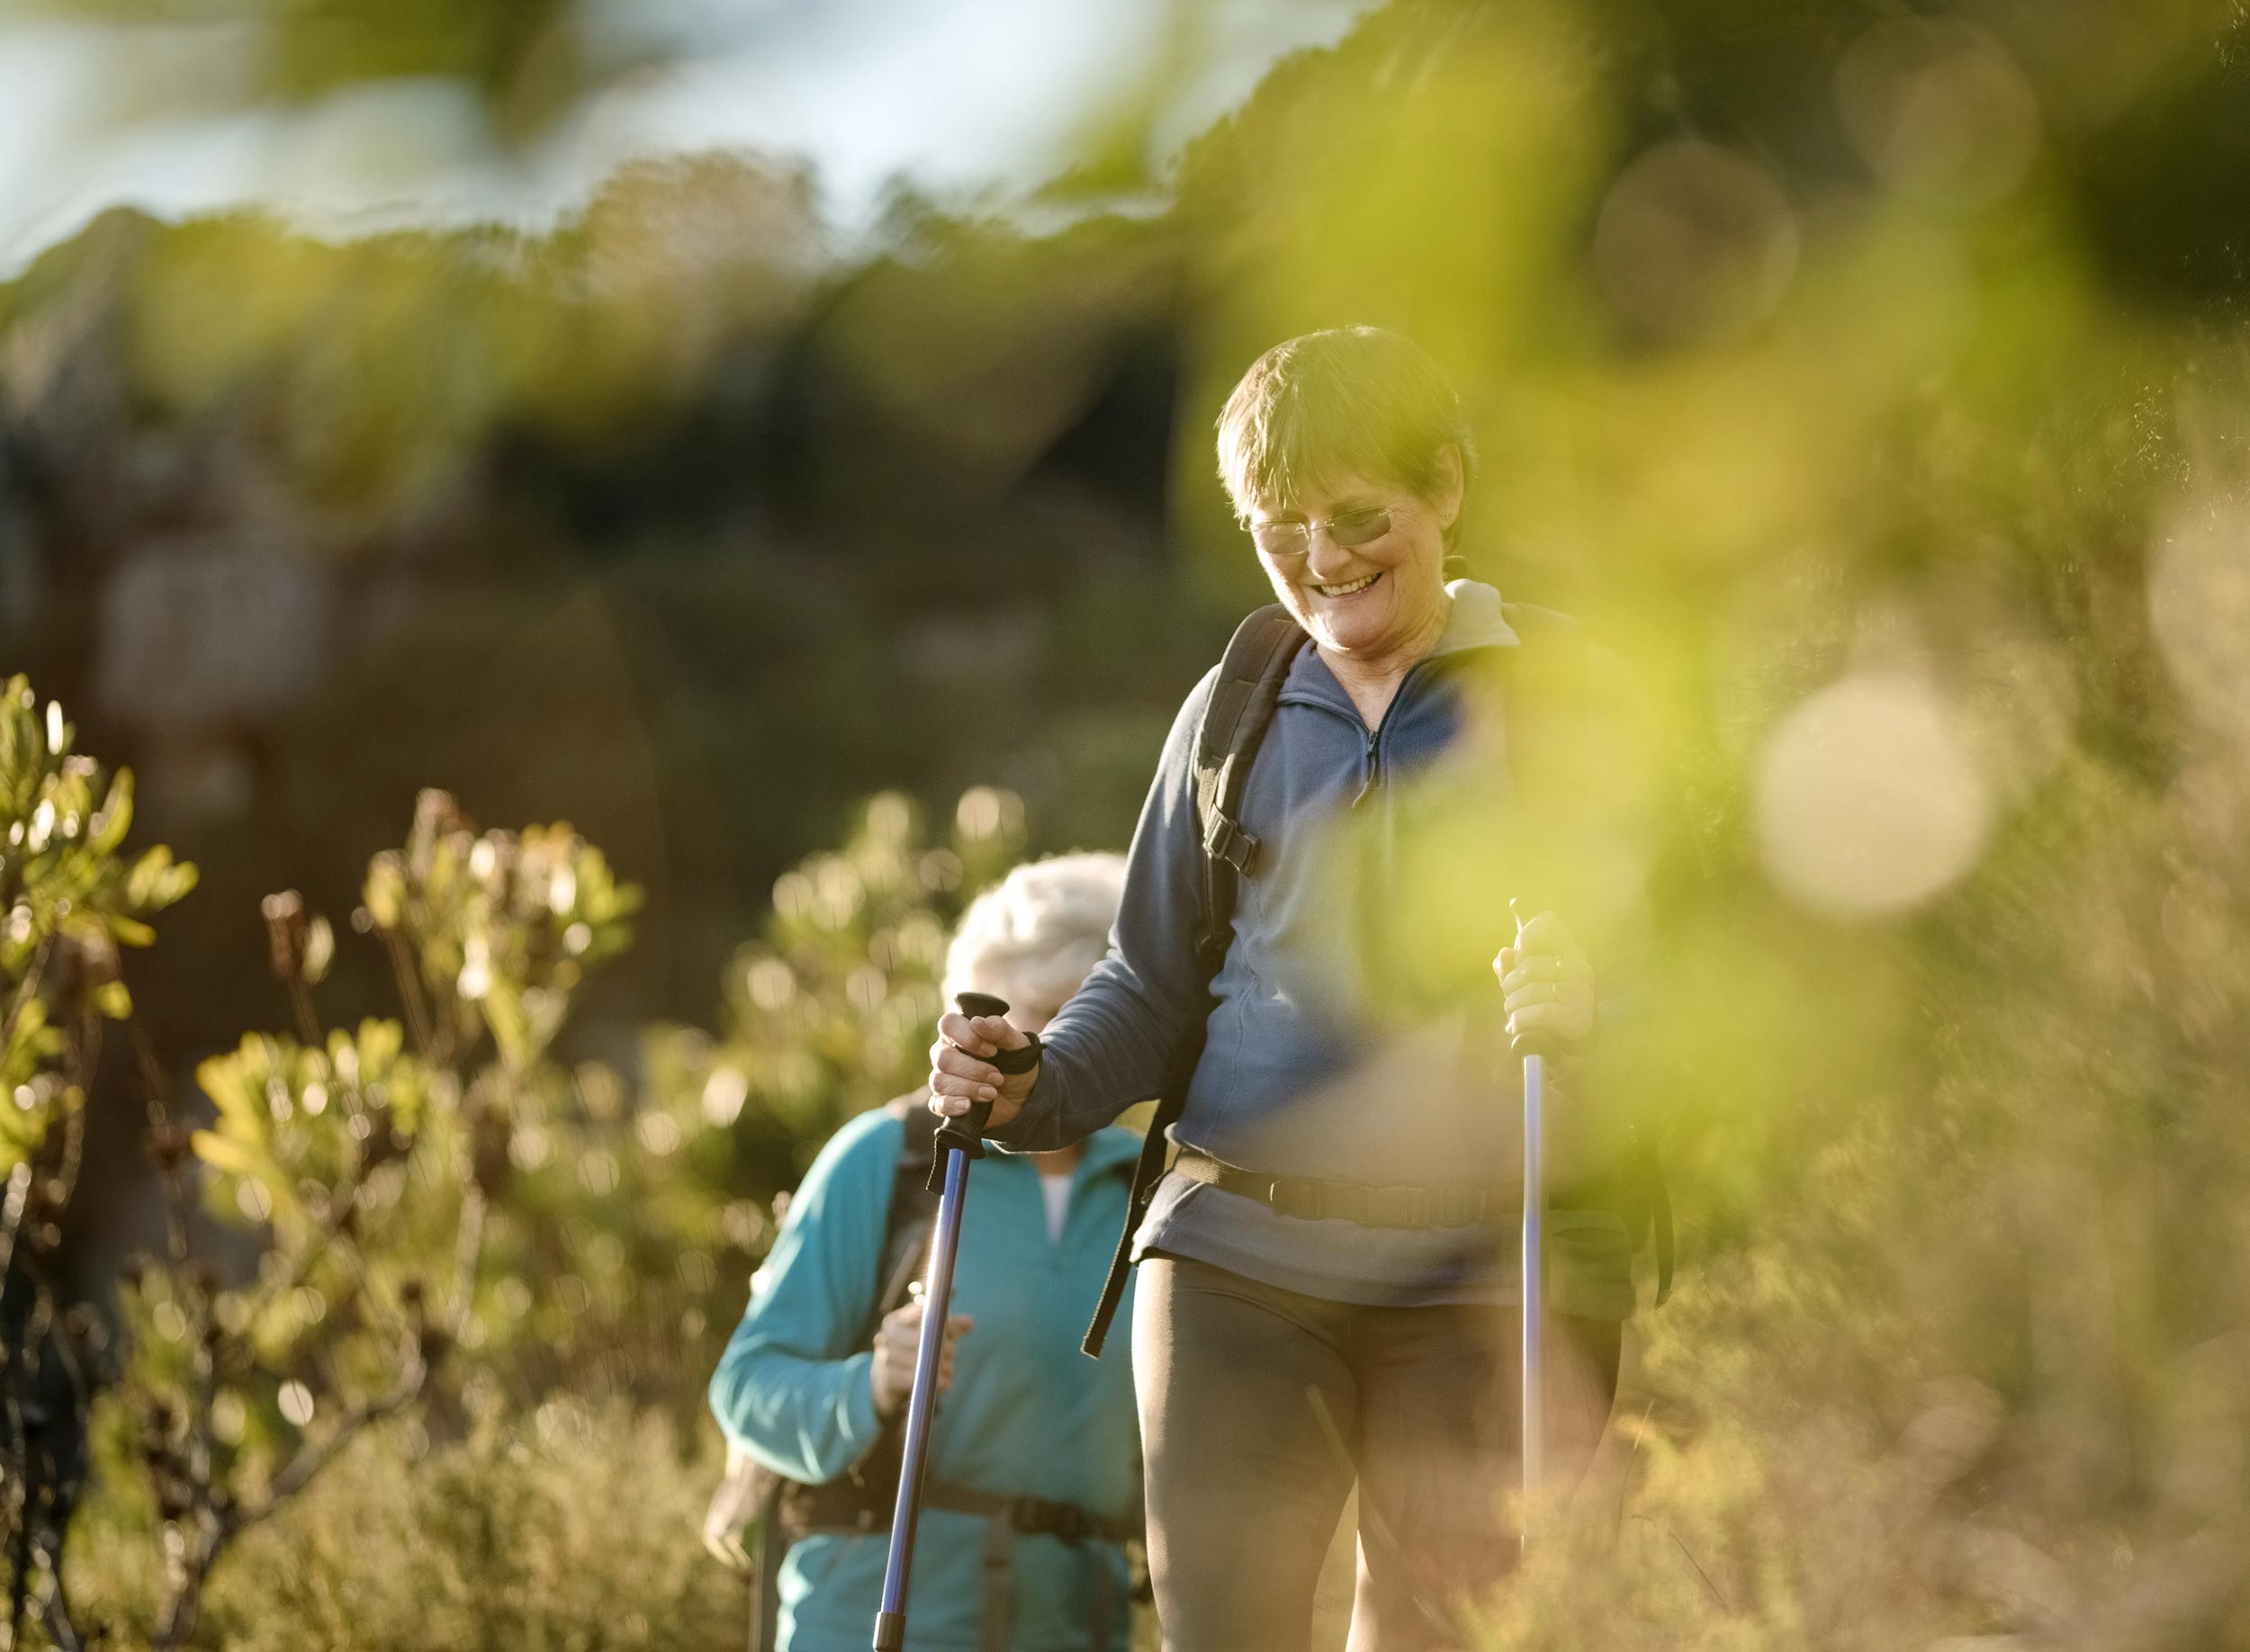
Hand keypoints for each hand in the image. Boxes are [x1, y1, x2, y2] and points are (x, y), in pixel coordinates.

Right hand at [870, 1299, 972, 1422]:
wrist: (885, 1385)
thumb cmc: (910, 1354)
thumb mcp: (927, 1337)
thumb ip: (948, 1328)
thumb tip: (969, 1322)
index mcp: (895, 1320)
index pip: (924, 1313)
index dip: (945, 1322)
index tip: (959, 1328)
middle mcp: (886, 1336)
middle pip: (926, 1337)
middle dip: (945, 1346)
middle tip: (950, 1353)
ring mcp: (885, 1358)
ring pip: (926, 1359)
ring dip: (943, 1366)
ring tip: (946, 1369)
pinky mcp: (890, 1380)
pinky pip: (922, 1379)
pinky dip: (938, 1382)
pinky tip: (941, 1382)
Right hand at [927, 1011, 1039, 1131]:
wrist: (1024, 1096)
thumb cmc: (1016, 1063)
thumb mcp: (1017, 1044)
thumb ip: (1000, 1029)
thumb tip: (977, 1021)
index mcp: (959, 1032)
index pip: (949, 1024)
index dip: (969, 1038)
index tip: (992, 1051)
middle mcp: (945, 1053)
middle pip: (943, 1058)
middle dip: (974, 1070)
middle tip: (998, 1077)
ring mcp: (942, 1078)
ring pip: (940, 1081)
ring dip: (969, 1088)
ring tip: (992, 1093)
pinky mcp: (944, 1102)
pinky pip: (937, 1104)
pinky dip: (952, 1105)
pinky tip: (967, 1105)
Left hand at [1494, 900, 1595, 1054]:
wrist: (1570, 1034)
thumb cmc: (1546, 998)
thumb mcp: (1528, 978)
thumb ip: (1512, 964)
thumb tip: (1504, 955)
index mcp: (1568, 950)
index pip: (1548, 922)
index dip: (1527, 935)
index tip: (1519, 956)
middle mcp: (1579, 968)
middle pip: (1528, 966)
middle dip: (1509, 984)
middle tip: (1509, 995)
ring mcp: (1580, 992)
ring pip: (1529, 992)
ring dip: (1511, 1006)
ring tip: (1512, 1013)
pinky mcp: (1577, 1017)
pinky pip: (1538, 1013)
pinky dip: (1519, 1020)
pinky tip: (1514, 1025)